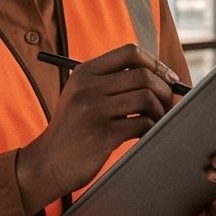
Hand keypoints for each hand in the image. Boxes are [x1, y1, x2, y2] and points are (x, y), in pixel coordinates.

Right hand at [15, 42, 183, 212]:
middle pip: (143, 75)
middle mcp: (87, 87)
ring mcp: (94, 110)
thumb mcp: (80, 96)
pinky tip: (146, 135)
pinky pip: (142, 124)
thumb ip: (110, 82)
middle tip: (168, 105)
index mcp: (84, 72)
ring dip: (160, 111)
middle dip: (164, 90)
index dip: (155, 63)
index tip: (167, 78)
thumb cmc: (72, 130)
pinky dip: (151, 129)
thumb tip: (160, 76)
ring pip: (146, 99)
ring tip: (158, 121)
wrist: (47, 163)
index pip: (130, 52)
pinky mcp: (102, 135)